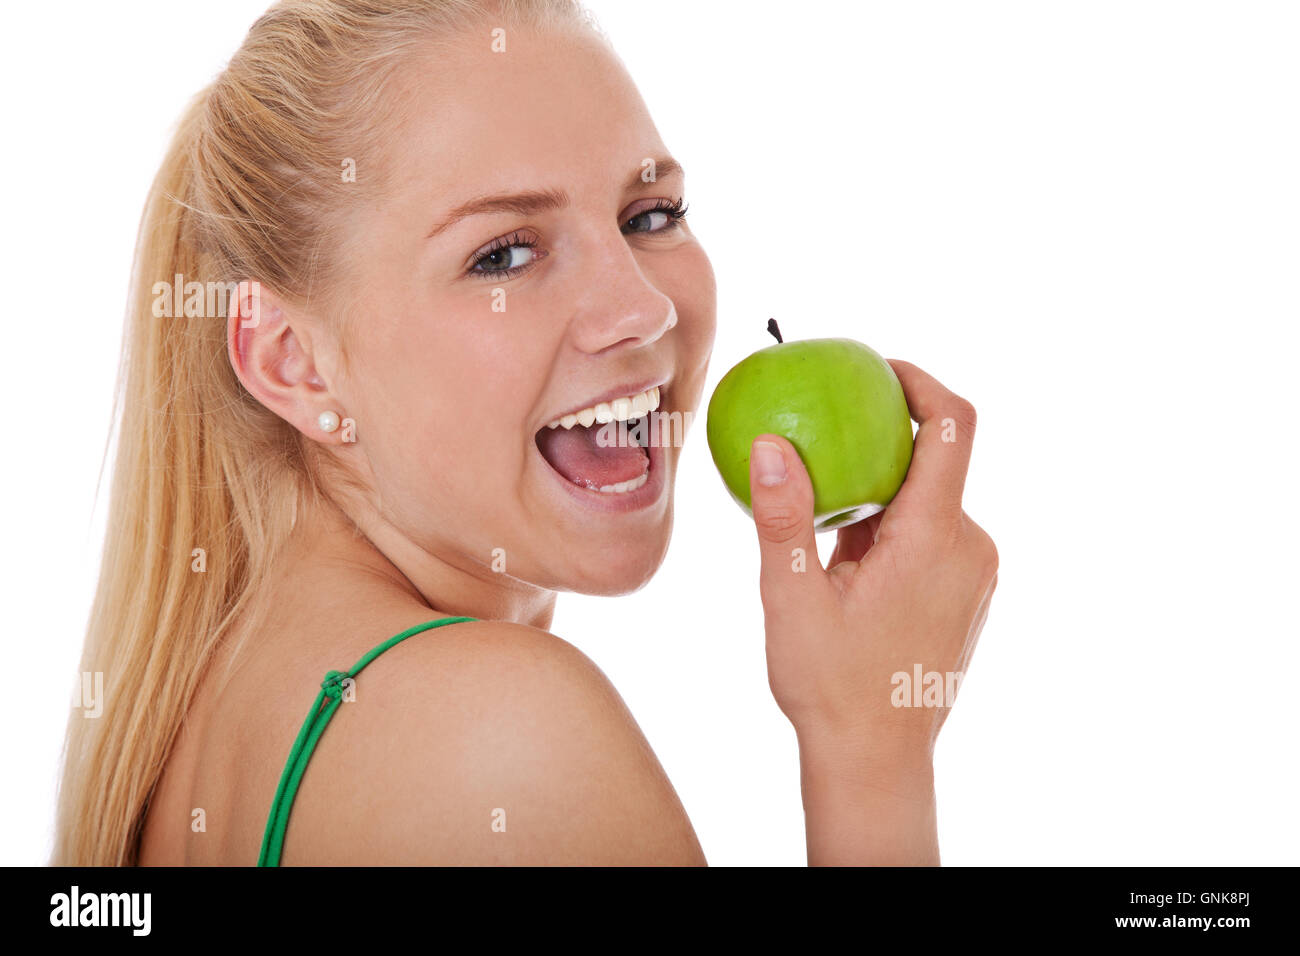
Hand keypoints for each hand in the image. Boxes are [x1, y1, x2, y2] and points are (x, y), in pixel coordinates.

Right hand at [748, 359, 997, 767]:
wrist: (878, 759)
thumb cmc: (831, 686)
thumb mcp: (792, 597)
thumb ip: (783, 515)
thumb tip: (770, 442)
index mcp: (933, 539)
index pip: (951, 426)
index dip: (922, 380)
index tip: (877, 367)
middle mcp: (970, 547)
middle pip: (937, 460)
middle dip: (881, 441)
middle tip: (822, 438)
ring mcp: (976, 572)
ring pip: (931, 501)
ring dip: (882, 493)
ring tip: (822, 520)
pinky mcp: (970, 592)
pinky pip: (934, 534)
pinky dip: (893, 526)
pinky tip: (845, 559)